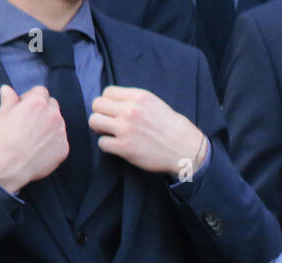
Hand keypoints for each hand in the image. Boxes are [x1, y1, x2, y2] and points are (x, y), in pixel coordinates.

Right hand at [0, 84, 68, 194]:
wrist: (8, 167)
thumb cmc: (1, 140)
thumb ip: (8, 100)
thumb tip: (7, 89)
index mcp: (37, 103)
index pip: (41, 91)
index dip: (31, 97)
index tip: (24, 106)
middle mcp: (53, 115)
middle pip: (52, 105)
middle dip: (43, 109)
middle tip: (29, 121)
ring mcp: (60, 133)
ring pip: (58, 122)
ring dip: (49, 125)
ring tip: (33, 137)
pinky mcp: (64, 148)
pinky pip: (61, 140)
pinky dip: (53, 141)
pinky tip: (39, 148)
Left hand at [89, 86, 205, 175]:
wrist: (187, 150)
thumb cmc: (174, 129)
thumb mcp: (157, 104)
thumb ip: (136, 101)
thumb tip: (116, 104)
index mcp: (139, 97)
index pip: (107, 92)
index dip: (109, 102)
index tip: (115, 111)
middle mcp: (130, 110)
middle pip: (97, 105)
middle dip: (101, 114)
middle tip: (110, 123)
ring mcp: (126, 129)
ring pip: (94, 122)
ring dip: (101, 129)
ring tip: (112, 134)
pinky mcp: (125, 147)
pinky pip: (102, 143)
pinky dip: (108, 146)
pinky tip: (118, 147)